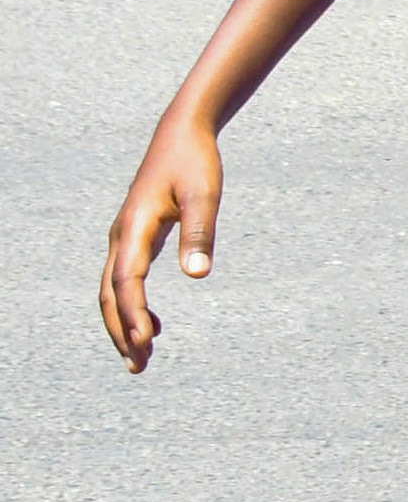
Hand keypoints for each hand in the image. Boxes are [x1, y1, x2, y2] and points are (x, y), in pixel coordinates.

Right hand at [101, 117, 223, 372]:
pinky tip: (154, 327)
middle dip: (121, 332)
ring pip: (112, 292)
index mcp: (135, 228)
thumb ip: (200, 233)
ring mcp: (124, 239)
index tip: (145, 342)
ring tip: (141, 358)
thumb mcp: (204, 194)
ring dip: (123, 325)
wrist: (180, 135)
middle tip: (138, 367)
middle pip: (110, 295)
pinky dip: (132, 307)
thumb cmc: (194, 163)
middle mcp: (121, 237)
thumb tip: (198, 275)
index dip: (133, 313)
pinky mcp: (134, 239)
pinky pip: (123, 282)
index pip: (127, 281)